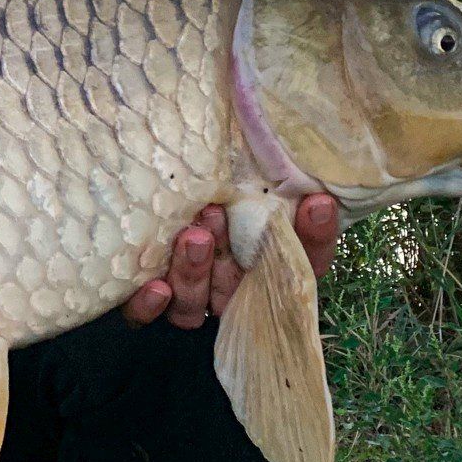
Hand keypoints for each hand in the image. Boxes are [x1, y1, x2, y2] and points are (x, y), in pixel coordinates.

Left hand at [122, 194, 339, 329]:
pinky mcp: (151, 308)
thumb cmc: (207, 196)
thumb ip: (261, 178)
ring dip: (194, 272)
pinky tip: (155, 289)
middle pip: (242, 283)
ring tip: (192, 236)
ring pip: (196, 302)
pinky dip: (151, 306)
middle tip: (217, 213)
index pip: (306, 260)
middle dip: (232, 253)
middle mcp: (234, 290)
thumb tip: (279, 145)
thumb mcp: (238, 185)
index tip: (317, 203)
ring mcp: (193, 302)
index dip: (315, 237)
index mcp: (266, 266)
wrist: (144, 218)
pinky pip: (148, 316)